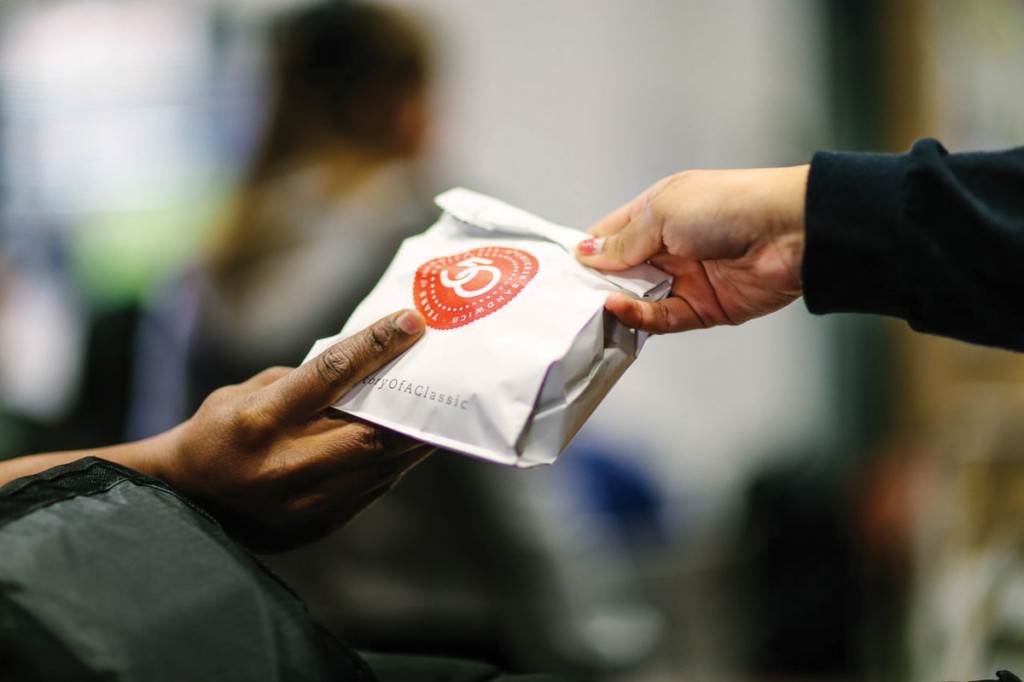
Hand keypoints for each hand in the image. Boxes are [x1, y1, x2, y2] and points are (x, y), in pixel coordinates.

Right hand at [154, 309, 431, 551]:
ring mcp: (303, 501)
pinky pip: (370, 490)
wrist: (187, 502)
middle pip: (369, 431)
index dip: (375, 345)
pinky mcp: (317, 525)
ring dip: (415, 438)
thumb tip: (364, 368)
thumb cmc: (218, 433)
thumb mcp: (246, 392)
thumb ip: (304, 381)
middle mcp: (285, 463)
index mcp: (261, 419)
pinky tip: (410, 445)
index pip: (330, 374)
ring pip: (379, 466)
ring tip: (441, 411)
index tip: (412, 322)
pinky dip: (393, 464)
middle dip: (413, 404)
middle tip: (444, 376)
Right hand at [576, 165, 808, 332]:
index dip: (585, 252)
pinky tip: (618, 308)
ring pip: (637, 299)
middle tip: (563, 298)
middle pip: (619, 272)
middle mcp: (667, 248)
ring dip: (614, 303)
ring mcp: (683, 280)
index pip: (610, 236)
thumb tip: (583, 254)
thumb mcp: (663, 213)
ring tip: (588, 306)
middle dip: (594, 284)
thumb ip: (623, 241)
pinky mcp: (700, 310)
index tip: (556, 270)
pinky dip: (638, 316)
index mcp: (656, 214)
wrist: (789, 233)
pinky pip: (660, 318)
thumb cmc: (727, 206)